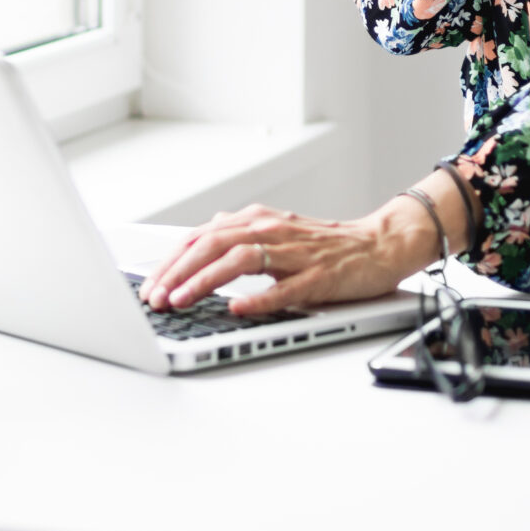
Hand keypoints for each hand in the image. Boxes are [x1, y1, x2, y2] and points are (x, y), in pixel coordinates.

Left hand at [140, 197, 441, 319]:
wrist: (379, 244)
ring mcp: (296, 253)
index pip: (201, 237)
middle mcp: (272, 231)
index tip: (149, 287)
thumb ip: (239, 235)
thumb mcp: (275, 232)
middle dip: (178, 272)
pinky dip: (258, 299)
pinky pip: (285, 288)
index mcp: (257, 221)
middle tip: (155, 298)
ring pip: (240, 260)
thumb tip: (201, 237)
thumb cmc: (326, 245)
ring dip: (205, 281)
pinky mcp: (319, 276)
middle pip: (213, 244)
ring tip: (182, 300)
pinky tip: (237, 309)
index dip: (171, 262)